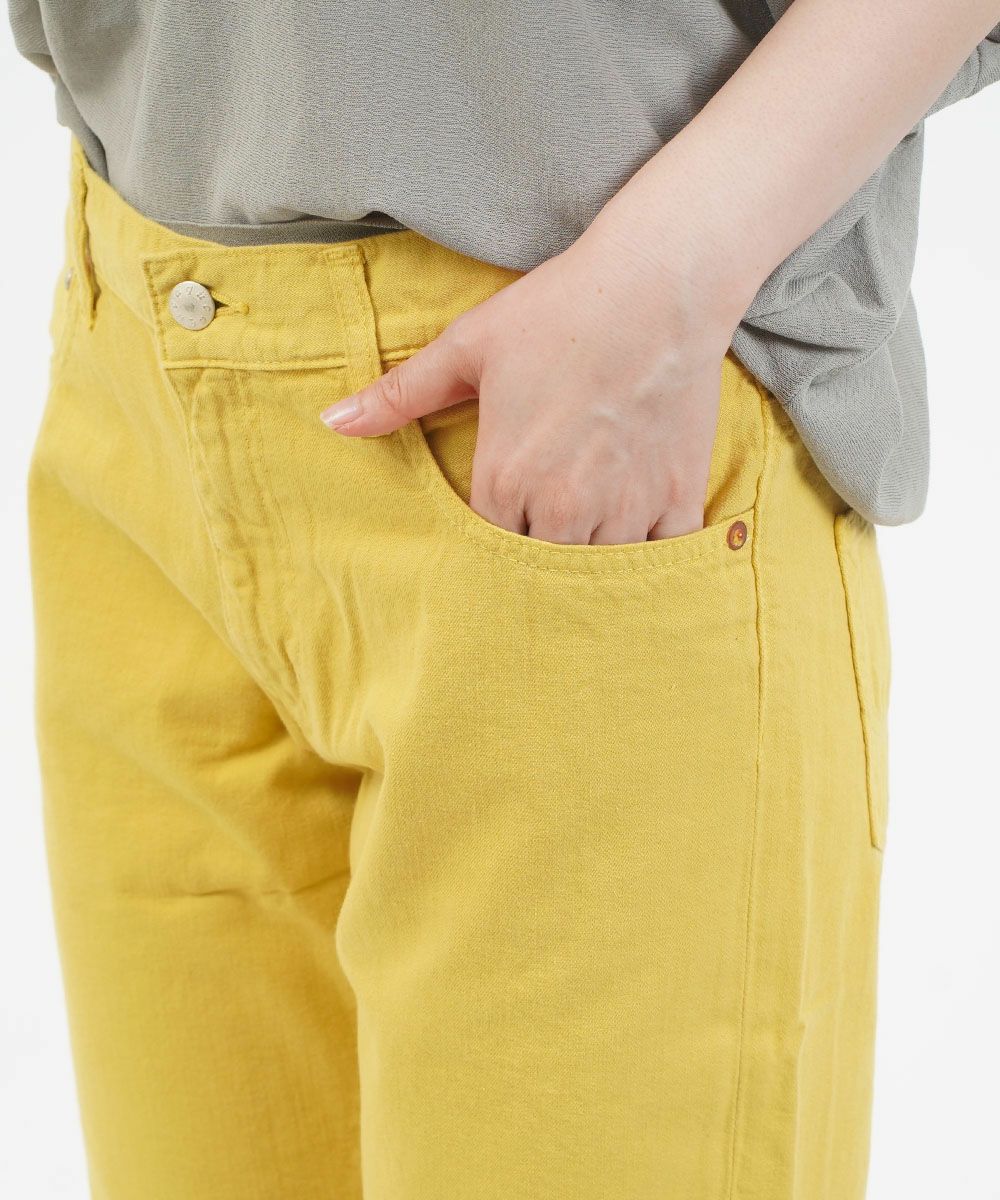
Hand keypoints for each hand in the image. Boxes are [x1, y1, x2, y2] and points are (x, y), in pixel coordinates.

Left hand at [320, 228, 740, 545]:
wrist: (657, 285)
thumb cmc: (558, 310)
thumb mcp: (468, 346)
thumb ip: (400, 394)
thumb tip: (331, 423)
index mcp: (505, 478)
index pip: (484, 549)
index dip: (490, 540)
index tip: (499, 527)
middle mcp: (563, 506)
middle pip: (539, 571)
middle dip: (536, 559)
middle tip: (542, 536)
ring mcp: (625, 506)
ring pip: (598, 573)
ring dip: (590, 563)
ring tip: (588, 537)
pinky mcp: (676, 496)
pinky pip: (663, 559)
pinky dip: (652, 558)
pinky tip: (640, 539)